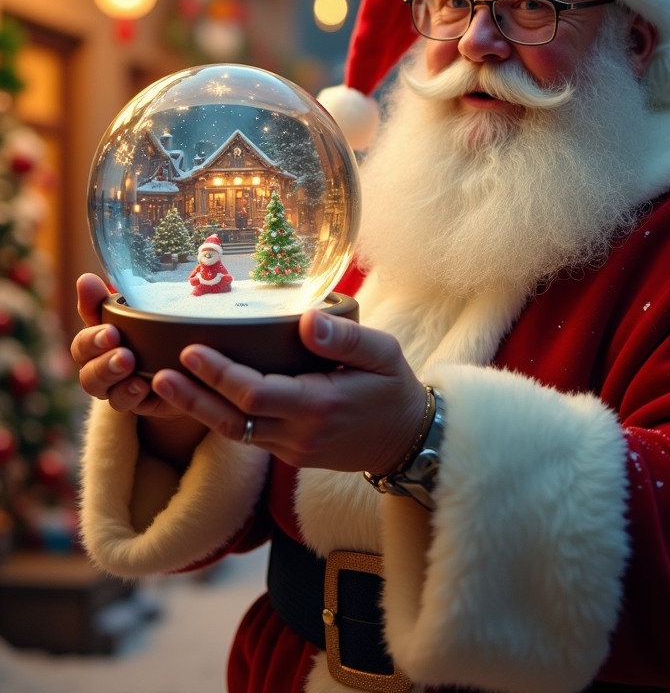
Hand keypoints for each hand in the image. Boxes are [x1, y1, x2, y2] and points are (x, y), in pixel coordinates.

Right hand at [71, 273, 188, 423]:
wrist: (186, 359)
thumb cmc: (153, 328)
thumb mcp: (136, 311)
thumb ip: (107, 301)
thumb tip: (84, 279)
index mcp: (97, 343)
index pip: (84, 343)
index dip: (93, 338)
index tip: (112, 331)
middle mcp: (100, 368)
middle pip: (87, 371)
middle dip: (103, 362)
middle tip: (124, 355)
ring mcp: (115, 388)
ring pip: (100, 389)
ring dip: (114, 378)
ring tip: (133, 370)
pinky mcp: (135, 403)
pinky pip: (124, 404)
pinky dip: (131, 394)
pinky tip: (144, 386)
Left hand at [149, 309, 427, 475]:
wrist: (406, 442)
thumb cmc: (394, 389)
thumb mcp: (383, 354)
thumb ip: (345, 339)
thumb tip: (307, 321)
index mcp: (320, 406)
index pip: (257, 393)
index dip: (220, 374)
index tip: (191, 350)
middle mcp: (299, 433)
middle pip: (233, 419)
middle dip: (194, 396)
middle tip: (158, 373)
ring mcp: (292, 448)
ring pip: (233, 432)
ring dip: (196, 410)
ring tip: (161, 386)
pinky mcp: (289, 452)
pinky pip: (246, 436)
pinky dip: (217, 417)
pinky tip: (196, 398)